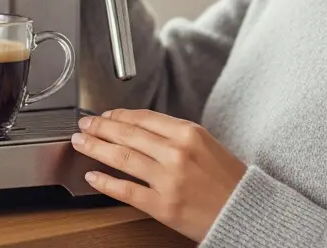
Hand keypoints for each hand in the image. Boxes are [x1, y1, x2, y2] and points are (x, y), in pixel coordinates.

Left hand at [72, 109, 246, 242]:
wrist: (245, 211)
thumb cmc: (228, 180)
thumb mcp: (206, 144)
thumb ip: (176, 135)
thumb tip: (139, 129)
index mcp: (189, 133)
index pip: (143, 118)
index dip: (118, 115)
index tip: (105, 116)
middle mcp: (177, 153)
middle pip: (127, 134)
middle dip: (100, 128)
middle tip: (84, 126)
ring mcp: (168, 179)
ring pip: (122, 158)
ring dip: (96, 148)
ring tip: (81, 144)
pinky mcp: (163, 205)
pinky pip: (126, 190)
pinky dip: (105, 182)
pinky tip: (92, 177)